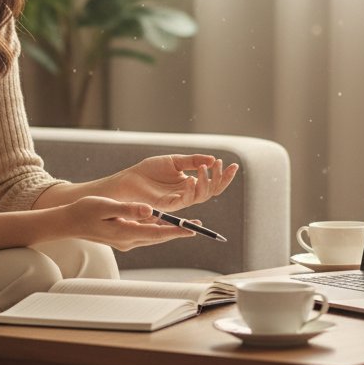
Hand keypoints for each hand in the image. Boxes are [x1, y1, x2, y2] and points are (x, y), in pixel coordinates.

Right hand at [60, 196, 195, 251]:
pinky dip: (157, 228)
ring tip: (186, 224)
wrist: (68, 222)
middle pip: (159, 236)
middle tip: (197, 227)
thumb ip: (129, 209)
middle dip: (178, 232)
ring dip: (169, 230)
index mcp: (126, 233)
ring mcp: (125, 240)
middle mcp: (128, 240)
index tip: (192, 229)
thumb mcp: (106, 206)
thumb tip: (150, 210)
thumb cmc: (85, 211)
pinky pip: (145, 233)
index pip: (157, 233)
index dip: (176, 231)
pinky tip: (164, 222)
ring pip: (153, 236)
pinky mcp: (123, 237)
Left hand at [109, 154, 237, 212]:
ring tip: (207, 168)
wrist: (130, 179)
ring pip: (201, 196)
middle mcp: (187, 193)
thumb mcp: (175, 161)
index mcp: (189, 183)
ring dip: (207, 182)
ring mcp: (179, 200)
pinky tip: (193, 178)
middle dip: (220, 180)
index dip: (223, 176)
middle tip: (223, 166)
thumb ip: (193, 161)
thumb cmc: (149, 171)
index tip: (233, 165)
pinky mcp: (169, 205)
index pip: (211, 182)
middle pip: (211, 191)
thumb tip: (213, 159)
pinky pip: (186, 200)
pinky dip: (192, 190)